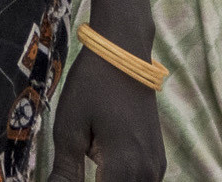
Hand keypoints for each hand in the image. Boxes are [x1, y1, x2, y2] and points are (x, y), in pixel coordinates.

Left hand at [46, 50, 164, 181]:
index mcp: (124, 167)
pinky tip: (100, 175)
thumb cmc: (92, 85)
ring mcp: (156, 167)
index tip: (63, 179)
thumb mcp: (69, 129)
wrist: (125, 51)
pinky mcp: (158, 160)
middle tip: (68, 174)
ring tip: (81, 172)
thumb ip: (65, 173)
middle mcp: (147, 173)